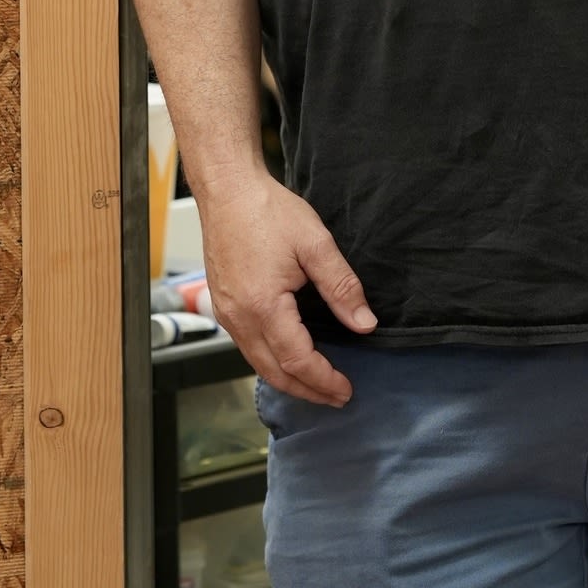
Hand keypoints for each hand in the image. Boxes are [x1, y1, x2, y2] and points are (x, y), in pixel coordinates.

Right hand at [199, 173, 376, 406]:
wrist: (227, 189)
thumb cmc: (267, 210)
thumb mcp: (315, 243)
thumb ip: (341, 286)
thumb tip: (365, 324)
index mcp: (264, 307)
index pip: (298, 361)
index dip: (324, 380)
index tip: (347, 389)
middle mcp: (239, 318)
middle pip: (275, 372)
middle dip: (307, 391)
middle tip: (336, 398)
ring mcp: (226, 313)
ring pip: (258, 363)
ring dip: (288, 379)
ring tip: (316, 384)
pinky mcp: (222, 304)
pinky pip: (247, 346)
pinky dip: (269, 361)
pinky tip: (286, 356)